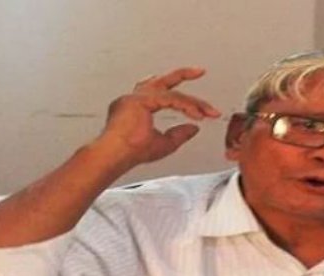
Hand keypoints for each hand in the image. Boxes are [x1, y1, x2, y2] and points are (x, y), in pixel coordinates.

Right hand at [98, 67, 220, 166]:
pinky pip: (170, 99)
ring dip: (192, 103)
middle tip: (200, 71)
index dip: (183, 102)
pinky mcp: (140, 100)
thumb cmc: (130, 153)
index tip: (200, 111)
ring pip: (171, 93)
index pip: (163, 96)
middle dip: (182, 75)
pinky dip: (185, 106)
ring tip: (208, 111)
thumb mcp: (163, 144)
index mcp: (137, 107)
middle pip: (162, 81)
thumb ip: (179, 134)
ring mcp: (135, 97)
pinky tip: (197, 114)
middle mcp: (134, 98)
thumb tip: (194, 127)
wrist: (114, 156)